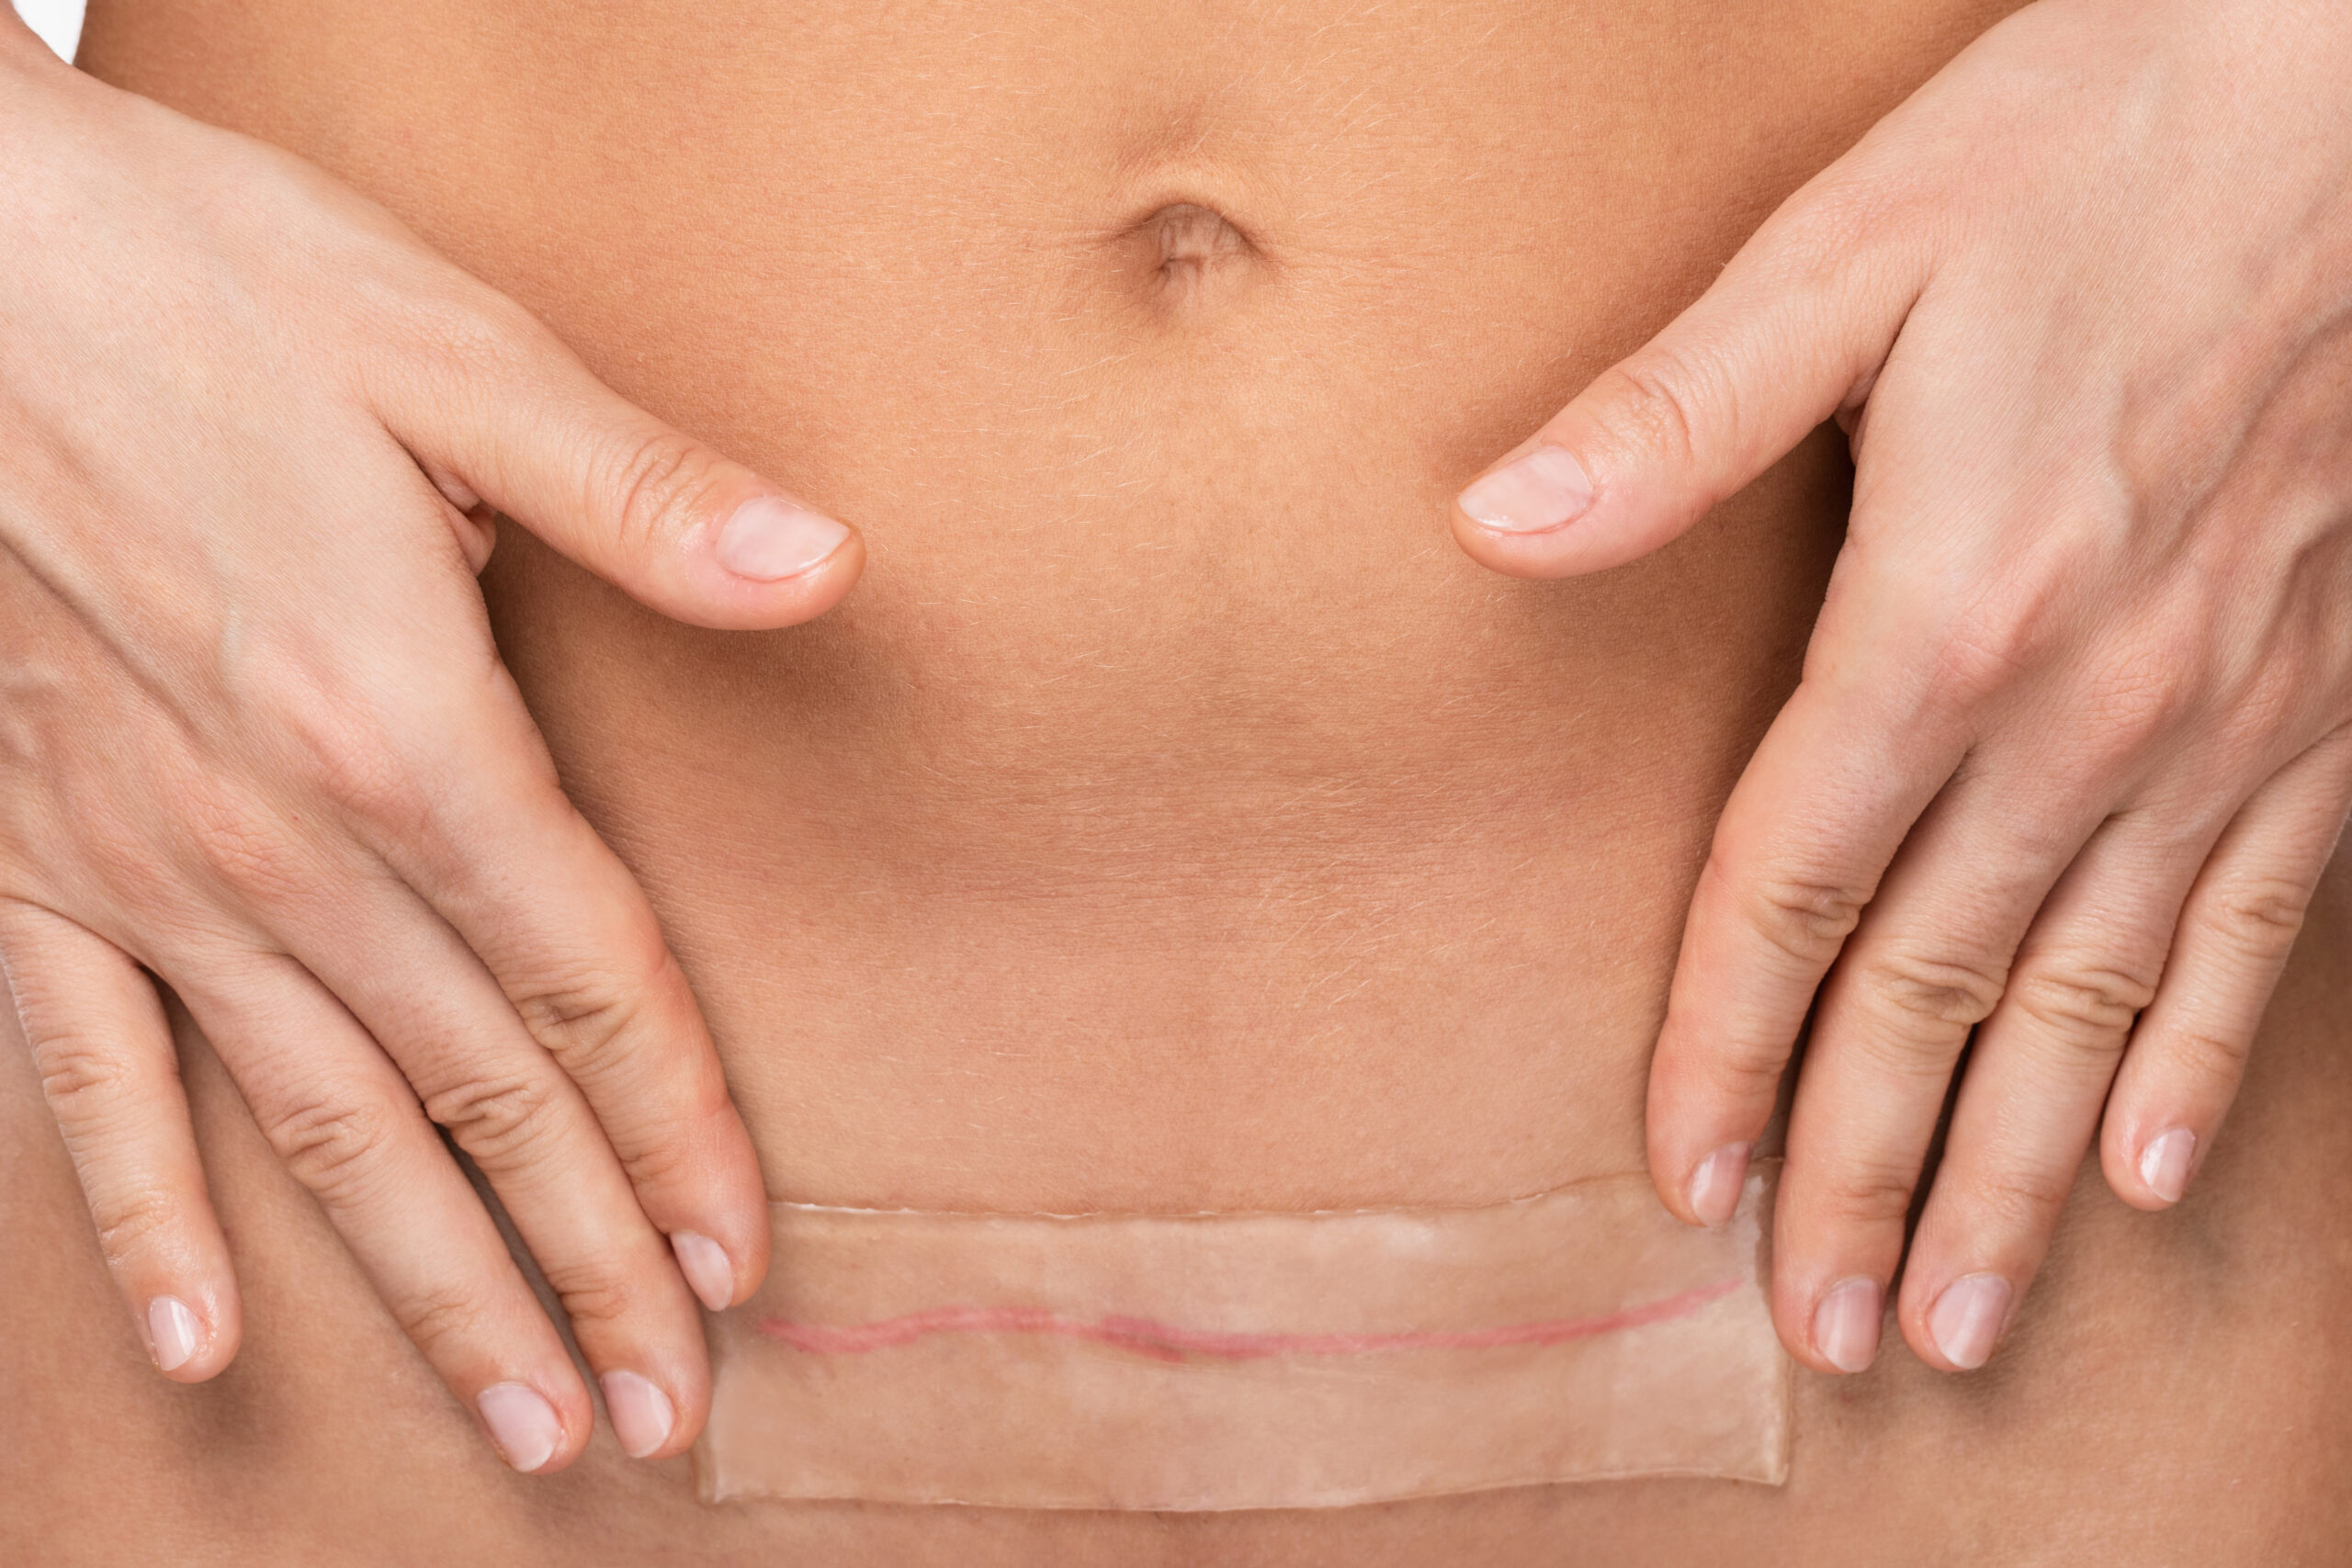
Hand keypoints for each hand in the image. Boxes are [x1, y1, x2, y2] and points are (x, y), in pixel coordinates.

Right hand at [0, 26, 861, 1468]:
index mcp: (407, 734)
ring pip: (326, 1138)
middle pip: (484, 1103)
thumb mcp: (447, 349)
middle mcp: (282, 846)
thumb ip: (639, 493)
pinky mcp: (27, 865)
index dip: (680, 1135)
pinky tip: (204, 1343)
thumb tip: (824, 566)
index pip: (593, 987)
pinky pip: (91, 1088)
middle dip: (590, 1269)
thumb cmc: (192, 282)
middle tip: (670, 1418)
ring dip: (434, 1297)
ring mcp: (143, 874)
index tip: (740, 1267)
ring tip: (528, 1426)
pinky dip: (149, 1221)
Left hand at [1451, 0, 2351, 1374]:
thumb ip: (1678, 413)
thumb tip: (1494, 528)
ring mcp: (2225, 726)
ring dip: (2012, 1179)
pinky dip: (2201, 1068)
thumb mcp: (1859, 247)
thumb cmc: (2108, 145)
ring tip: (1953, 1319)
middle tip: (1818, 1332)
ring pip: (2096, 1011)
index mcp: (1946, 614)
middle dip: (1859, 1172)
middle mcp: (2089, 711)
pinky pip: (2258, 933)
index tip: (1686, 1184)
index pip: (1794, 890)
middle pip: (1936, 994)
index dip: (1726, 1046)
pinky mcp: (2329, 710)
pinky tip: (2147, 1173)